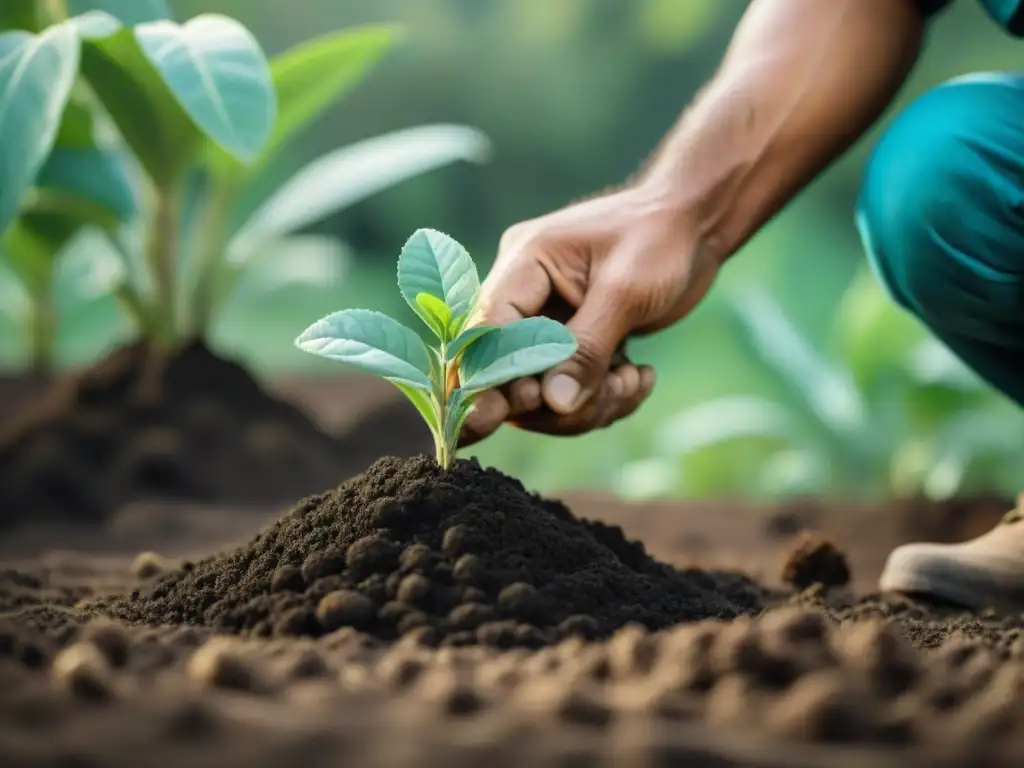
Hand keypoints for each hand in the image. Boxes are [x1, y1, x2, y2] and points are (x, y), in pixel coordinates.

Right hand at [460, 185, 720, 445]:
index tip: (534, 401)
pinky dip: (603, 396)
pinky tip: (639, 377)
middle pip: (508, 371)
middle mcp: (526, 293)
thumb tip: (554, 405)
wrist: (695, 225)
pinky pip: (570, 389)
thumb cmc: (660, 239)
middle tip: (610, 394)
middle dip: (557, 399)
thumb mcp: (626, 293)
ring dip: (588, 402)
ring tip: (633, 382)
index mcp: (524, 262)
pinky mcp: (571, 341)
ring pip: (540, 391)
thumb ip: (587, 349)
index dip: (499, 374)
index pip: (488, 328)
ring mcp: (547, 320)